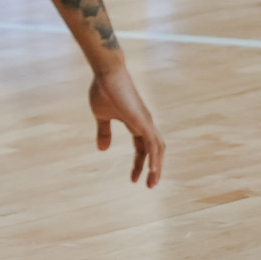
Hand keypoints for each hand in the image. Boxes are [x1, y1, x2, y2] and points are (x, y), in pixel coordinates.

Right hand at [88, 63, 164, 187]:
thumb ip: (104, 132)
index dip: (139, 163)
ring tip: (152, 183)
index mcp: (136, 123)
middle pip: (155, 150)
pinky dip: (154, 157)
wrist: (107, 74)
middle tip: (150, 185)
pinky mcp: (142, 121)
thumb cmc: (104, 91)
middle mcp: (145, 124)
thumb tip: (103, 150)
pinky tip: (152, 169)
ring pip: (158, 148)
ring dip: (156, 166)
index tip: (133, 179)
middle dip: (154, 168)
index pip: (142, 148)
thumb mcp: (102, 116)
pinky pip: (153, 143)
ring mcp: (145, 122)